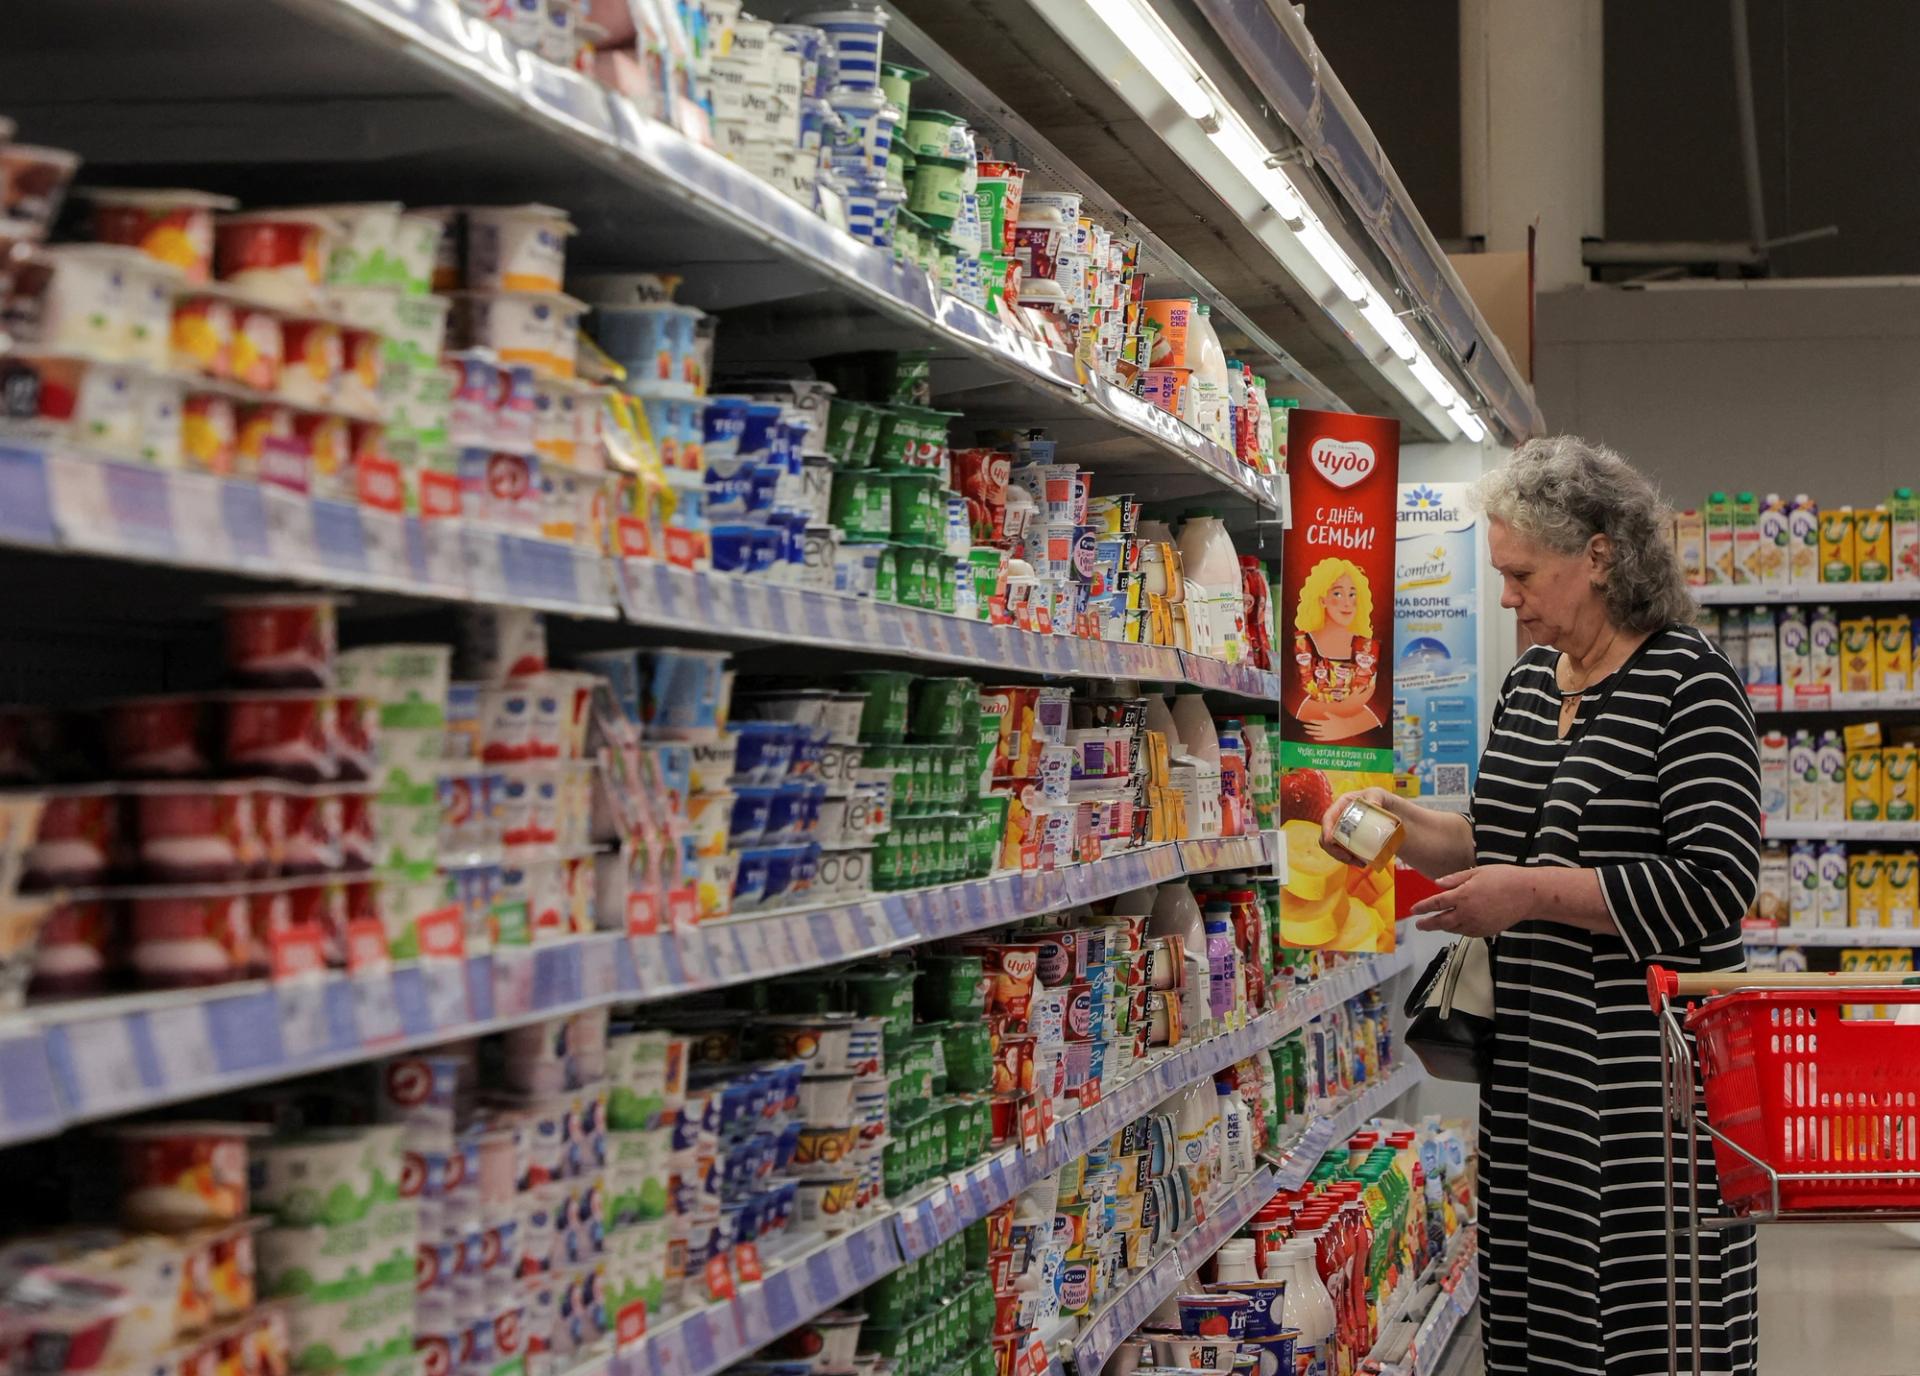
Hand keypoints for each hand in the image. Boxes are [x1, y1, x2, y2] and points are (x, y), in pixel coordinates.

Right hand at [1320, 787, 1399, 866]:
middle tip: (1349, 858)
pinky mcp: (1350, 842)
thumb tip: (1373, 805)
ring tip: (1360, 863)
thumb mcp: (1379, 794)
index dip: (1325, 831)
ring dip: (1343, 858)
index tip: (1330, 841)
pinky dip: (1351, 860)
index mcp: (1341, 806)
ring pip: (1334, 849)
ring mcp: (1344, 832)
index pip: (1327, 818)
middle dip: (1334, 850)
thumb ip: (1375, 797)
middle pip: (1327, 837)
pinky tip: (1363, 862)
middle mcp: (1338, 819)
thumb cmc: (1382, 800)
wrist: (1392, 813)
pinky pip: (1345, 854)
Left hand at [1410, 865, 1532, 937]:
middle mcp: (1467, 913)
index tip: (1414, 910)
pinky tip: (1455, 926)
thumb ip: (1455, 880)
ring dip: (1442, 927)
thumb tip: (1437, 884)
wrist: (1527, 895)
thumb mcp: (1477, 872)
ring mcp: (1477, 924)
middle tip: (1419, 925)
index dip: (1423, 907)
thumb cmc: (1503, 878)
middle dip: (1427, 924)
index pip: (1436, 903)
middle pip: (1441, 921)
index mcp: (1462, 896)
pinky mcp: (1486, 931)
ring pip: (1453, 929)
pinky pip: (1467, 933)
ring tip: (1435, 924)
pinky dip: (1458, 930)